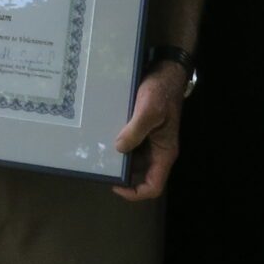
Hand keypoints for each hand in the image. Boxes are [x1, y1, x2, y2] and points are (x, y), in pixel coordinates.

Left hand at [111, 63, 186, 201]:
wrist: (165, 71)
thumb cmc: (161, 92)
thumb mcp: (149, 110)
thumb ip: (135, 131)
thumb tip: (119, 149)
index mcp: (165, 153)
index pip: (153, 186)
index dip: (135, 192)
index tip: (115, 185)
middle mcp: (158, 151)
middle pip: (141, 176)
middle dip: (123, 177)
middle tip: (101, 169)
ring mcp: (150, 142)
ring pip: (134, 162)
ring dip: (118, 162)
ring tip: (98, 156)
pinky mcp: (142, 131)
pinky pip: (130, 146)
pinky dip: (118, 147)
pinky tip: (103, 140)